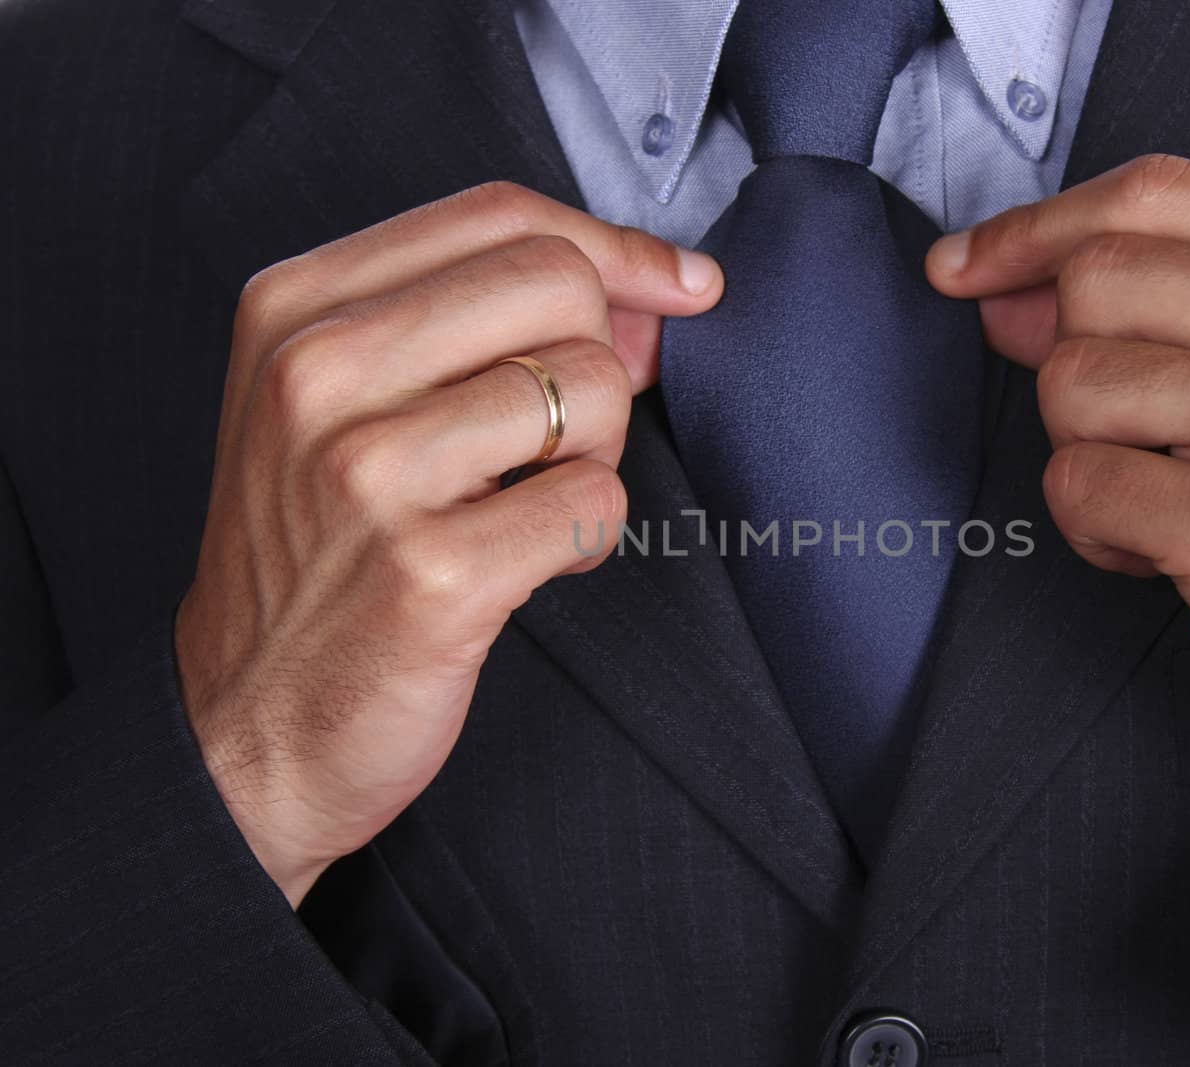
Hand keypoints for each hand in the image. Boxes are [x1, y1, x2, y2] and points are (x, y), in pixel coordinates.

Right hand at [175, 182, 722, 905]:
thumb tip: (657, 297)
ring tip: (528, 505)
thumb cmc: (317, 555)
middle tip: (557, 439)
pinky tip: (532, 562)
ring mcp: (369, 475)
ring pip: (591, 391)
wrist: (249, 726)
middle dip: (600, 361)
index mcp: (295, 310)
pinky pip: (596, 502)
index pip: (498, 216)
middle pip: (561, 288)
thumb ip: (487, 326)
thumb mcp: (352, 405)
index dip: (614, 247)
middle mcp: (319, 375)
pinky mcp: (433, 574)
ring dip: (596, 456)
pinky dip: (590, 536)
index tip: (682, 287)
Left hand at [928, 155, 1189, 875]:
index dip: (1035, 227)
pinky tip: (1170, 555)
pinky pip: (1077, 483)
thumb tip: (993, 282)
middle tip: (1147, 440)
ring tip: (1177, 501)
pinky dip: (1097, 531)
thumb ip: (1156, 300)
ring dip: (1090, 457)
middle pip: (1098, 279)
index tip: (960, 268)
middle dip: (1076, 366)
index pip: (1155, 193)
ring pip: (1071, 383)